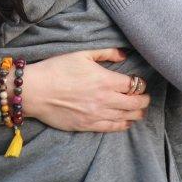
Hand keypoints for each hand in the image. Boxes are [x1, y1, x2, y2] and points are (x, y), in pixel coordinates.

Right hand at [24, 48, 149, 132]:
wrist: (36, 91)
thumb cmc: (57, 69)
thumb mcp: (82, 54)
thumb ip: (106, 53)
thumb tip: (123, 55)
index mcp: (105, 80)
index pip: (134, 85)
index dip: (140, 84)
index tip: (139, 83)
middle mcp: (105, 99)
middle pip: (135, 103)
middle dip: (144, 100)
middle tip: (145, 98)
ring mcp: (97, 114)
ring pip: (127, 117)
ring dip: (137, 114)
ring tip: (140, 111)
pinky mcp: (88, 125)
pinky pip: (112, 128)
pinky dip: (123, 125)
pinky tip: (127, 123)